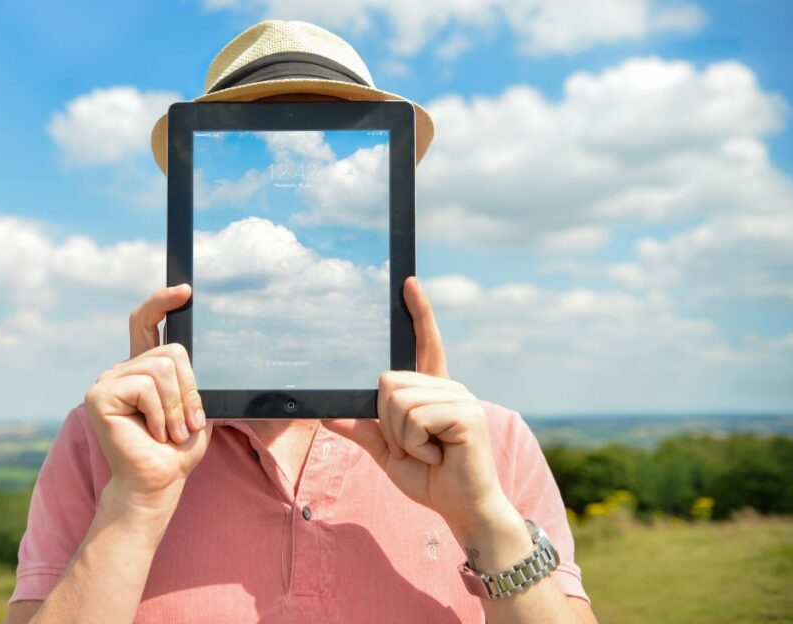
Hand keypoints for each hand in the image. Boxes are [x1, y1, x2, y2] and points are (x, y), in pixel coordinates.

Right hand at [84, 284, 211, 513]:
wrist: (157, 482)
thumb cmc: (175, 450)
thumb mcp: (192, 408)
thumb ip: (188, 380)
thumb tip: (191, 356)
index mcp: (142, 370)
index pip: (146, 323)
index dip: (162, 302)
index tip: (185, 291)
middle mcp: (122, 370)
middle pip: (172, 352)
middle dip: (189, 390)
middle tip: (186, 424)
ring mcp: (107, 380)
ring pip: (163, 369)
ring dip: (176, 407)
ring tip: (170, 433)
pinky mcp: (99, 395)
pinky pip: (146, 387)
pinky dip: (160, 414)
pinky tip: (151, 433)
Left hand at [323, 276, 517, 539]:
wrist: (462, 509)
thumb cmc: (431, 480)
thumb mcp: (389, 453)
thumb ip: (364, 431)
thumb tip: (326, 415)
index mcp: (433, 390)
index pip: (425, 342)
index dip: (418, 311)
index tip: (408, 282)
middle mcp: (449, 386)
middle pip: (387, 382)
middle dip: (388, 423)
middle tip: (415, 447)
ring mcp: (460, 397)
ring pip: (397, 401)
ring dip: (401, 437)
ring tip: (428, 452)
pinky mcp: (466, 414)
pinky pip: (414, 419)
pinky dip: (415, 444)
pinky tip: (438, 455)